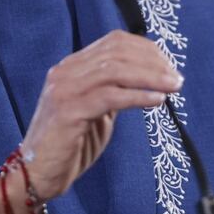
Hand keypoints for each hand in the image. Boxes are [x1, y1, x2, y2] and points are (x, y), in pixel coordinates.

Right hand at [0, 30, 181, 211]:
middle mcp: (66, 71)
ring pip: (115, 70)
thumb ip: (113, 89)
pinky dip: (137, 96)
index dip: (146, 49)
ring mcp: (65, 89)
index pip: (114, 42)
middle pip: (117, 52)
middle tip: (176, 78)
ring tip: (172, 87)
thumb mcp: (95, 108)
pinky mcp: (68, 111)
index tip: (168, 64)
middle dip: (152, 62)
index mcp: (72, 66)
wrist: (37, 171)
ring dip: (150, 77)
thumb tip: (149, 78)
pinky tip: (156, 101)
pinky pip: (110, 97)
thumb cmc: (69, 142)